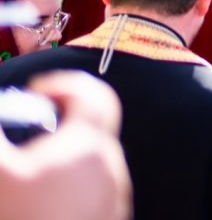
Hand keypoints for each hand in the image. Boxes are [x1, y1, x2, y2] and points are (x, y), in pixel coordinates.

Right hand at [0, 71, 131, 219]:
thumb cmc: (18, 217)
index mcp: (88, 146)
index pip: (94, 94)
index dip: (64, 84)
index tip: (36, 92)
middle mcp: (110, 168)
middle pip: (88, 131)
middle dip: (54, 130)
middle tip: (20, 143)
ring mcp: (114, 198)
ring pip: (89, 165)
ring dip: (60, 164)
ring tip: (24, 182)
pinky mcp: (110, 219)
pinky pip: (92, 193)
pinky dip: (67, 192)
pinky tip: (40, 207)